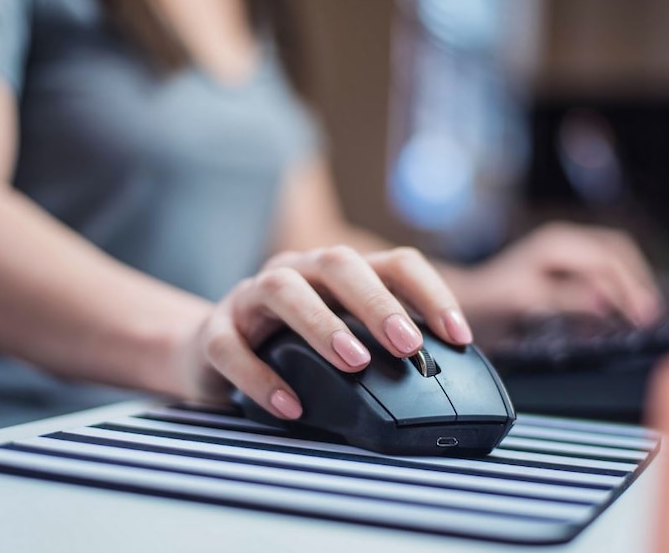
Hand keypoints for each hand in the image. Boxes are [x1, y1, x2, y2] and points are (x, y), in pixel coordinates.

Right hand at [173, 246, 472, 419]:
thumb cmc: (289, 345)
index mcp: (337, 273)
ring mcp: (251, 297)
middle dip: (376, 302)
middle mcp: (296, 272)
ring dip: (322, 324)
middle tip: (407, 344)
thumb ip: (380, 348)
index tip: (457, 336)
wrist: (210, 350)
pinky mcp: (214, 331)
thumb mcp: (341, 338)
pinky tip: (290, 405)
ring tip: (353, 363)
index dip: (429, 293)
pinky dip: (260, 376)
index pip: (393, 263)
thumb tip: (440, 383)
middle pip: (337, 263)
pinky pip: (230, 346)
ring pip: (282, 289)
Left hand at [450, 222, 662, 327]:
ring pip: (614, 255)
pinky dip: (618, 282)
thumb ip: (569, 299)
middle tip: (649, 316)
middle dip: (636, 282)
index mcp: (557, 244)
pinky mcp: (567, 259)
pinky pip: (603, 264)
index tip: (642, 315)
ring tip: (641, 312)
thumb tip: (604, 302)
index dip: (629, 288)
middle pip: (617, 252)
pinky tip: (622, 305)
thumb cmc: (493, 300)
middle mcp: (564, 238)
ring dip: (630, 281)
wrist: (470, 298)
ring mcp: (566, 246)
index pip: (607, 261)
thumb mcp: (530, 301)